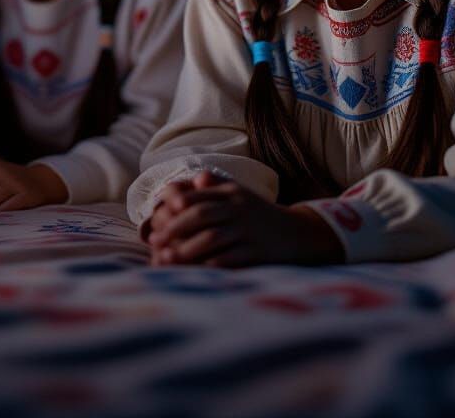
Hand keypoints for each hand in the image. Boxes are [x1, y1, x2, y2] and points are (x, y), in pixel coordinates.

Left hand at [147, 177, 344, 266]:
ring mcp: (249, 231)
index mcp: (233, 192)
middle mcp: (240, 209)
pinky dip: (209, 266)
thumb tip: (188, 181)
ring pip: (213, 238)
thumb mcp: (240, 195)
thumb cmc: (259, 215)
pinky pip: (229, 260)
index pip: (199, 195)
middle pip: (202, 215)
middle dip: (175, 228)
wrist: (299, 234)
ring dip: (186, 249)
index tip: (158, 215)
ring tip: (166, 259)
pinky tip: (192, 272)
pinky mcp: (257, 253)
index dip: (176, 205)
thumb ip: (214, 187)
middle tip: (155, 241)